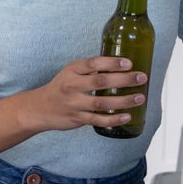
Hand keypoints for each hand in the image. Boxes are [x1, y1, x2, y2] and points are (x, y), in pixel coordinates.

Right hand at [23, 56, 147, 132]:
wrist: (40, 108)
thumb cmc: (62, 86)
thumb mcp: (72, 72)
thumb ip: (91, 69)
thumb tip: (121, 65)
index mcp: (72, 70)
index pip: (93, 63)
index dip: (112, 63)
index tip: (129, 63)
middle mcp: (73, 86)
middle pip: (100, 82)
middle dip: (124, 80)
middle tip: (142, 78)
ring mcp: (75, 104)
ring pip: (102, 103)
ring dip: (123, 101)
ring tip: (140, 98)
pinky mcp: (78, 119)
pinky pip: (98, 120)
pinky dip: (114, 119)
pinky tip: (127, 116)